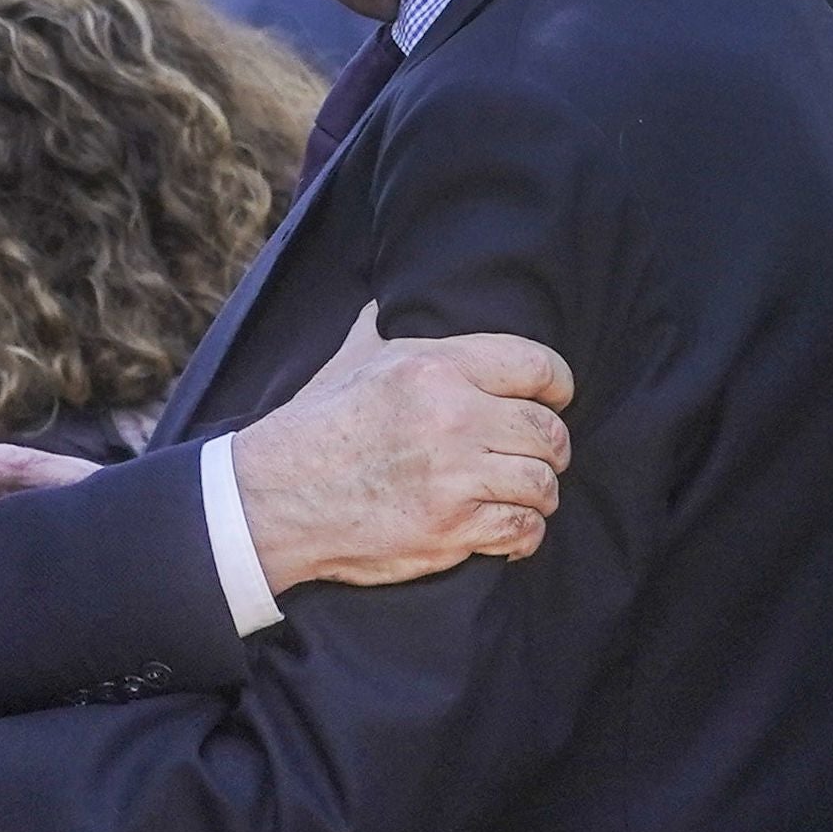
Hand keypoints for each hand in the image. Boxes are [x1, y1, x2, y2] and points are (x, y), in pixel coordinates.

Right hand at [232, 304, 574, 592]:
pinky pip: (521, 531)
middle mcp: (453, 418)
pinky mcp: (450, 530)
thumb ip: (393, 327)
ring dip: (540, 493)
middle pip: (548, 431)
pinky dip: (524, 535)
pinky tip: (510, 531)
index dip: (558, 385)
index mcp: (437, 368)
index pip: (537, 365)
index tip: (557, 398)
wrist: (274, 498)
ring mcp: (454, 478)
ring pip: (542, 484)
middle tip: (540, 455)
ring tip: (525, 494)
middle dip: (553, 446)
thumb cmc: (318, 425)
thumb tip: (398, 295)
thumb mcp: (358, 357)